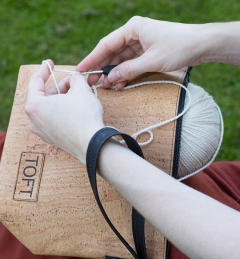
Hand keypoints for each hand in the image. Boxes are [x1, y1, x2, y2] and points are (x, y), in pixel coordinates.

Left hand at [25, 60, 103, 163]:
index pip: (35, 82)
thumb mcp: (81, 90)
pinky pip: (55, 120)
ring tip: (78, 93)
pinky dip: (63, 111)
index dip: (45, 69)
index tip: (50, 63)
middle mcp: (35, 120)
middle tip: (73, 80)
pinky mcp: (54, 139)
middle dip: (60, 86)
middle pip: (44, 96)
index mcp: (34, 106)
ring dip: (63, 99)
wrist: (93, 145)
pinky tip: (76, 108)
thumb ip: (75, 79)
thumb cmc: (84, 117)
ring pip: (50, 109)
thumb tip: (75, 78)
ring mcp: (43, 132)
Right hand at [76, 16, 206, 88]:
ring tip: (105, 87)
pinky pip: (131, 64)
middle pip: (112, 52)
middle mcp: (134, 34)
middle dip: (102, 68)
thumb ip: (129, 70)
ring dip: (114, 73)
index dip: (92, 58)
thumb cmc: (178, 47)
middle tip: (90, 82)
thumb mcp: (151, 61)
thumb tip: (110, 79)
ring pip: (121, 60)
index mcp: (133, 28)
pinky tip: (120, 84)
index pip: (106, 44)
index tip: (80, 70)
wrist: (201, 46)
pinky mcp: (147, 52)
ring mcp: (140, 43)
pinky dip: (125, 74)